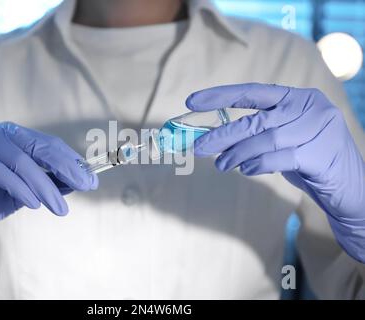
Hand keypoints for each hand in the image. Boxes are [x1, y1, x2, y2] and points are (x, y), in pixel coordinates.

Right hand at [0, 122, 96, 286]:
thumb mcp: (27, 192)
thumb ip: (50, 182)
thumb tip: (80, 180)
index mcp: (14, 136)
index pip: (50, 144)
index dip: (72, 161)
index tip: (91, 179)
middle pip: (40, 147)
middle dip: (67, 168)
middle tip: (85, 186)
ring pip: (22, 161)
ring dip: (45, 187)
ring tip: (59, 208)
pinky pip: (1, 172)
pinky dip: (21, 188)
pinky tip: (33, 203)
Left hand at [186, 83, 364, 262]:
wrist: (351, 188)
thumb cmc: (310, 160)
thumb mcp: (284, 139)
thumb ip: (258, 134)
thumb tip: (216, 138)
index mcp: (297, 97)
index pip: (252, 92)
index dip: (220, 96)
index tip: (192, 101)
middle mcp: (309, 107)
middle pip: (254, 119)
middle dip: (222, 134)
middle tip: (199, 147)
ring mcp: (317, 128)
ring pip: (264, 139)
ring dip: (236, 154)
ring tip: (221, 165)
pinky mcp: (320, 153)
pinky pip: (278, 158)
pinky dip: (257, 164)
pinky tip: (245, 170)